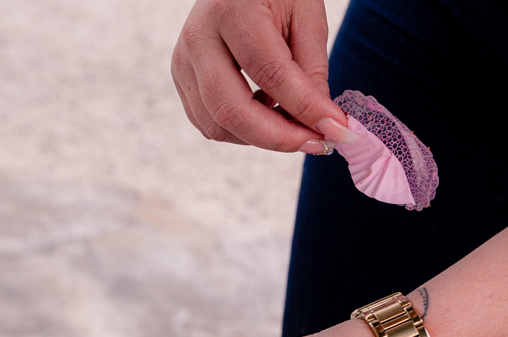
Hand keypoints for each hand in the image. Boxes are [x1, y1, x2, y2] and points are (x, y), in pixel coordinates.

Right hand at [171, 0, 355, 151]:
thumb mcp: (305, 15)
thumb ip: (312, 69)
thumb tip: (322, 123)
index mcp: (232, 11)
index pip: (271, 73)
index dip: (305, 108)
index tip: (335, 129)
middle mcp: (198, 39)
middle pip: (232, 110)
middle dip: (277, 137)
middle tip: (314, 143)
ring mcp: (183, 62)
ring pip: (216, 125)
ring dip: (259, 137)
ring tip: (293, 127)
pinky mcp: (181, 79)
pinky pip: (208, 123)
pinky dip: (240, 130)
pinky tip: (266, 115)